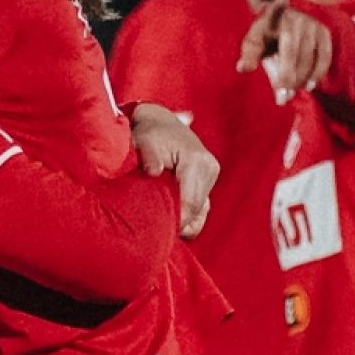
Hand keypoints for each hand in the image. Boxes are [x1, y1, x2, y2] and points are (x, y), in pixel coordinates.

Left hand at [130, 103, 219, 237]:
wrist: (159, 121)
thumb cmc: (148, 133)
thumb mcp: (143, 142)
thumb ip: (148, 157)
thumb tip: (153, 171)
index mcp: (197, 162)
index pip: (191, 204)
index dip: (176, 222)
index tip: (158, 232)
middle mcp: (209, 168)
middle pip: (197, 210)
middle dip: (178, 224)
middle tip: (156, 233)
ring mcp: (211, 174)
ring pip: (201, 210)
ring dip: (184, 221)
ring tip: (162, 228)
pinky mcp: (208, 179)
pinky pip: (201, 205)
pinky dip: (187, 215)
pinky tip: (171, 221)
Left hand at [237, 0, 333, 103]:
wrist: (286, 24)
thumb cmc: (266, 36)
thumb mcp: (254, 42)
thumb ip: (249, 56)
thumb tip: (242, 68)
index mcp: (274, 16)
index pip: (275, 13)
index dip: (278, 6)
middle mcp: (296, 18)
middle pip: (293, 51)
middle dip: (288, 77)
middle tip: (281, 98)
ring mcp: (312, 25)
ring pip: (309, 57)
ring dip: (300, 79)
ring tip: (289, 94)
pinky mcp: (324, 33)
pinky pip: (324, 57)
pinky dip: (317, 73)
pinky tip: (308, 86)